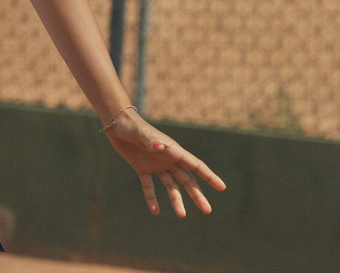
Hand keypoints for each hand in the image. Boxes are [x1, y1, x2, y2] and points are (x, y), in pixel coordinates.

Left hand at [103, 108, 226, 215]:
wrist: (117, 124)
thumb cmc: (132, 125)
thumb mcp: (140, 132)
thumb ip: (150, 140)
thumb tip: (160, 147)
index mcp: (172, 150)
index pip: (195, 165)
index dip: (209, 176)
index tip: (222, 187)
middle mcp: (167, 159)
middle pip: (186, 180)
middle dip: (197, 195)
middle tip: (207, 210)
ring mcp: (156, 165)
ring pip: (171, 186)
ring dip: (176, 200)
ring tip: (182, 215)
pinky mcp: (142, 168)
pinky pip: (149, 186)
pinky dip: (152, 198)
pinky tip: (155, 211)